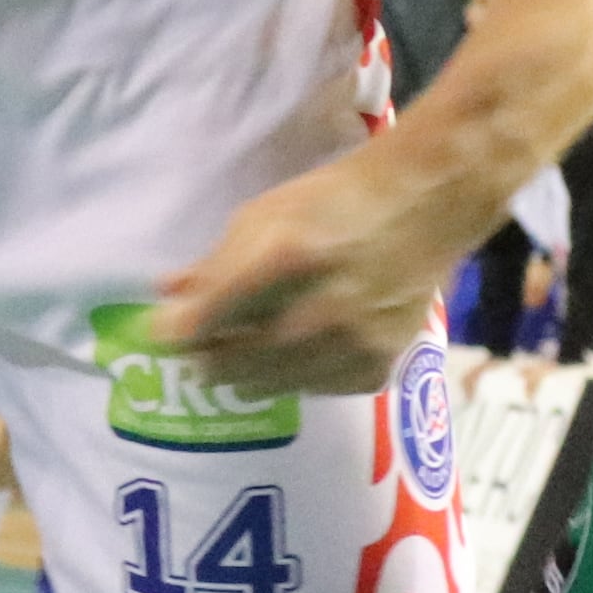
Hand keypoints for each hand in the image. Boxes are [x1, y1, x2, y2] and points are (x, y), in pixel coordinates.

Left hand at [149, 141, 486, 394]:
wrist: (423, 207)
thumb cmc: (335, 202)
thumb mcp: (266, 216)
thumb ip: (215, 263)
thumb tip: (168, 295)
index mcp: (281, 260)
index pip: (200, 324)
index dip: (175, 333)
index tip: (171, 331)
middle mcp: (314, 311)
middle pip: (228, 365)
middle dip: (207, 356)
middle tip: (208, 344)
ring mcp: (348, 345)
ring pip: (267, 386)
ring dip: (249, 371)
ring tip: (253, 347)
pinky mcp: (375, 365)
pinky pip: (316, 390)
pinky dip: (301, 376)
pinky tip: (306, 351)